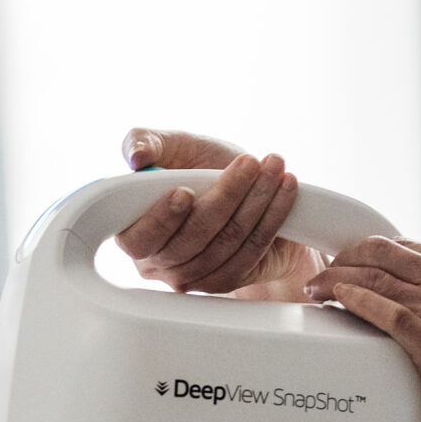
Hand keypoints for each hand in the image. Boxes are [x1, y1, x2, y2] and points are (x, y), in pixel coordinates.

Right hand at [115, 129, 323, 298]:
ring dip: (255, 201)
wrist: (244, 188)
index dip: (161, 219)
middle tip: (249, 162)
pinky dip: (272, 217)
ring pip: (225, 243)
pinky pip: (251, 250)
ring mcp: (194, 277)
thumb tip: (137, 157)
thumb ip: (145, 141)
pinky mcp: (227, 280)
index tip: (185, 192)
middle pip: (191, 240)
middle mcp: (160, 263)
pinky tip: (284, 189)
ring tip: (273, 166)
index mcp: (136, 233)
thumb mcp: (174, 146)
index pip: (139, 239)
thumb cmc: (199, 167)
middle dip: (226, 196)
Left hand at [307, 237, 420, 421]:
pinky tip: (335, 300)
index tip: (342, 263)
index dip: (365, 251)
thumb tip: (395, 298)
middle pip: (383, 253)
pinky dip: (354, 300)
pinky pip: (385, 310)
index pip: (404, 247)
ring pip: (377, 278)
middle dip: (343, 259)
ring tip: (316, 291)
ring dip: (337, 280)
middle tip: (320, 276)